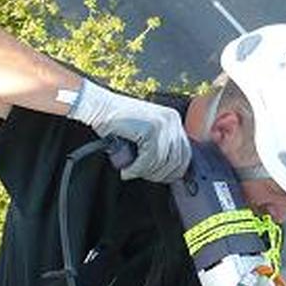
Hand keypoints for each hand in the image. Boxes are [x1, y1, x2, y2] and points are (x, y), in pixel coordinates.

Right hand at [69, 79, 190, 181]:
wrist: (99, 107)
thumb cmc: (118, 123)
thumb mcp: (146, 133)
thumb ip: (160, 146)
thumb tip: (169, 172)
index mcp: (174, 120)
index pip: (186, 154)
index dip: (174, 171)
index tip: (160, 178)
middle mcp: (172, 120)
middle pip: (176, 160)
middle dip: (159, 174)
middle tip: (142, 175)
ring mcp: (163, 123)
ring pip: (162, 162)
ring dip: (145, 172)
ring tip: (131, 172)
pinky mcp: (152, 129)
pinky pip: (149, 159)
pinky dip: (137, 169)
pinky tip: (127, 170)